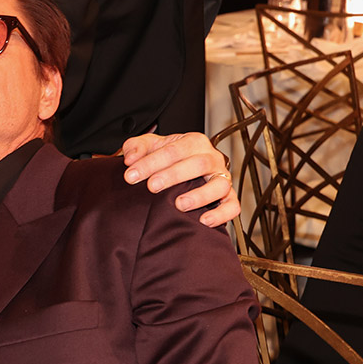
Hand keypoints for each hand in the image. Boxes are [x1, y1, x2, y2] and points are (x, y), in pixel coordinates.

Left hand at [121, 132, 237, 227]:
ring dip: (200, 196)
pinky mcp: (228, 197)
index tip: (132, 175)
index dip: (151, 162)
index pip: (174, 149)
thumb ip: (136, 147)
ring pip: (219, 185)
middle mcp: (211, 159)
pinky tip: (204, 220)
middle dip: (173, 176)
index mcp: (194, 142)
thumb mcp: (150, 146)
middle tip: (152, 186)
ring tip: (179, 205)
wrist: (183, 167)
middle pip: (198, 164)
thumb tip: (130, 158)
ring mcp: (222, 178)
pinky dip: (221, 214)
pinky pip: (232, 206)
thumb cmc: (168, 157)